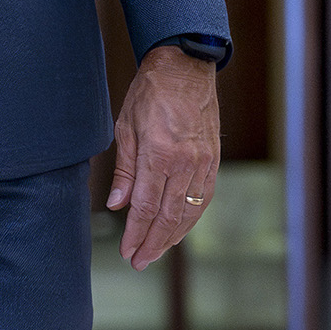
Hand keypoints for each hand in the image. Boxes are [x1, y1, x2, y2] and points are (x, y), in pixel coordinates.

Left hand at [106, 47, 219, 269]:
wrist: (185, 67)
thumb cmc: (150, 93)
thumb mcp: (126, 127)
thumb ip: (123, 170)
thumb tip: (117, 205)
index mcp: (159, 154)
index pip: (146, 206)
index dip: (135, 233)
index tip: (126, 252)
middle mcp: (185, 162)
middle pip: (169, 216)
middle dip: (153, 243)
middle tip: (138, 262)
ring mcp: (203, 162)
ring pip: (189, 211)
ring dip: (172, 237)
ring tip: (156, 252)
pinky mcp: (213, 159)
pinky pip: (203, 198)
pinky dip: (191, 218)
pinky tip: (179, 229)